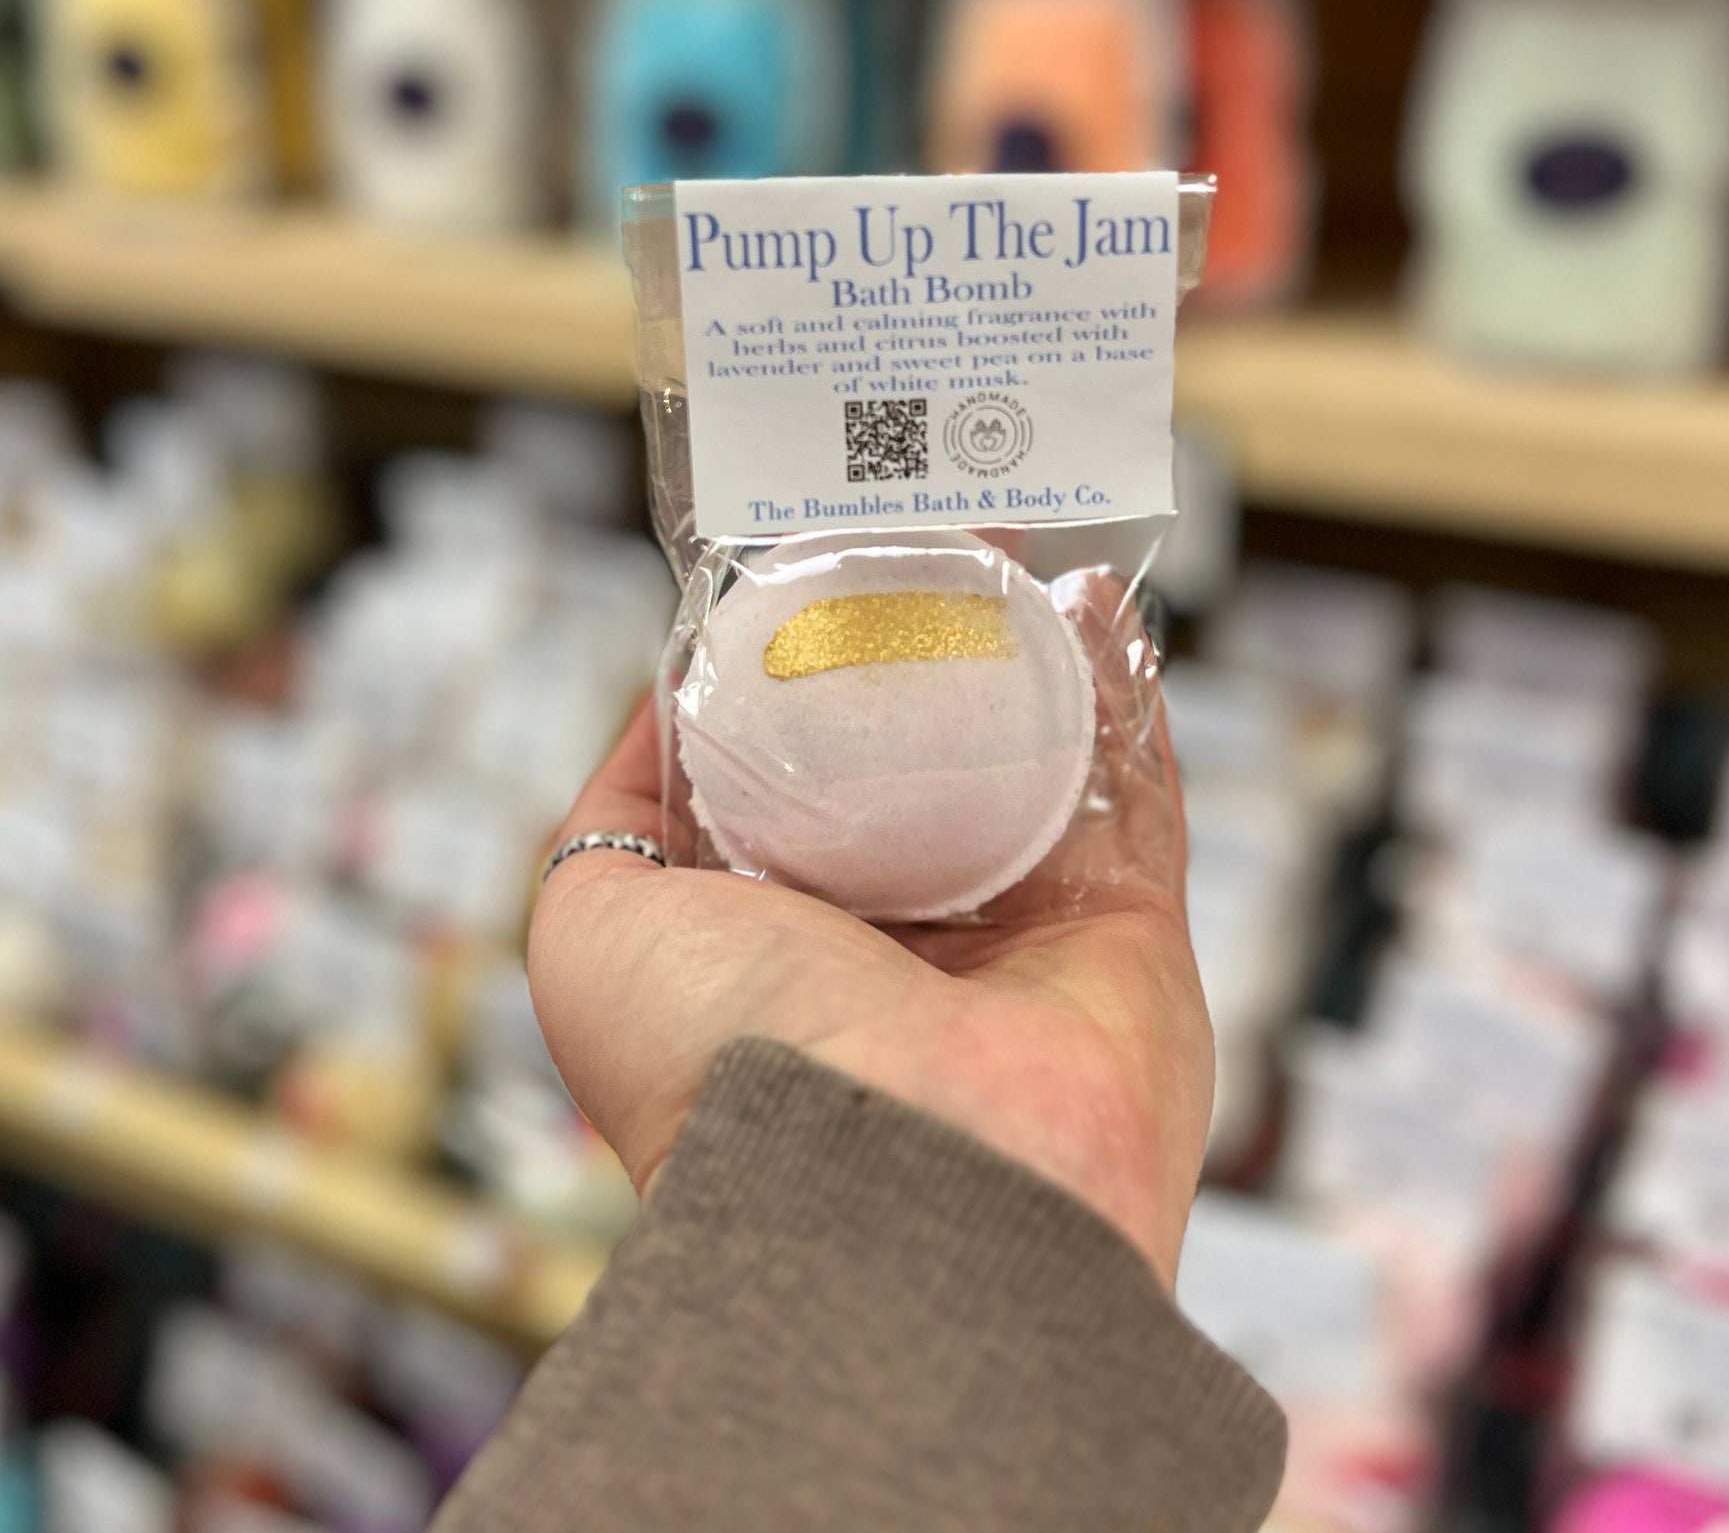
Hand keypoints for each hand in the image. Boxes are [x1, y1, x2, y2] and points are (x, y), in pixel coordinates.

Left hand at [529, 573, 1212, 1283]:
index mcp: (783, 936)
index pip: (797, 773)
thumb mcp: (590, 923)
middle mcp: (904, 939)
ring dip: (1025, 648)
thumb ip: (616, 812)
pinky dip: (1127, 695)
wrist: (885, 1188)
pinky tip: (1097, 602)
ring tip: (1008, 543)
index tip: (808, 568)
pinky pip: (1138, 791)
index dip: (801, 665)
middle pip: (923, 753)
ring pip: (1033, 758)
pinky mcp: (1127, 935)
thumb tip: (667, 714)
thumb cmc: (721, 1061)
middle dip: (921, 643)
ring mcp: (1022, 939)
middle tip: (923, 539)